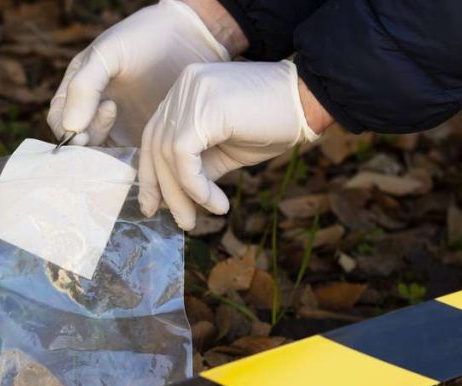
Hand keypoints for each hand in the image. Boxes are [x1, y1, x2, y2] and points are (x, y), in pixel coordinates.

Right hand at [47, 0, 238, 147]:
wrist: (191, 38)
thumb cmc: (145, 38)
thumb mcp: (109, 53)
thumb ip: (84, 87)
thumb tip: (70, 128)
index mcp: (77, 89)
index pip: (59, 120)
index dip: (68, 131)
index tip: (90, 128)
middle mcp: (92, 110)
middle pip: (76, 143)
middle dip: (87, 144)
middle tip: (112, 119)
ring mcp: (116, 127)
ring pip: (99, 154)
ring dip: (107, 155)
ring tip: (127, 132)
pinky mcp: (138, 138)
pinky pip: (125, 159)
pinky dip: (127, 161)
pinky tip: (142, 147)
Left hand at [138, 60, 320, 230]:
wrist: (310, 101)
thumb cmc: (272, 124)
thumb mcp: (224, 150)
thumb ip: (196, 166)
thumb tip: (172, 198)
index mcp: (184, 91)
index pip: (154, 136)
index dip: (151, 174)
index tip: (154, 205)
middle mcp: (183, 86)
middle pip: (156, 146)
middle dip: (163, 190)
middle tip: (181, 222)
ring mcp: (191, 93)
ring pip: (167, 154)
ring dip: (182, 195)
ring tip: (198, 219)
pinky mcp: (204, 108)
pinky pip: (183, 156)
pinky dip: (195, 186)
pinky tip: (215, 203)